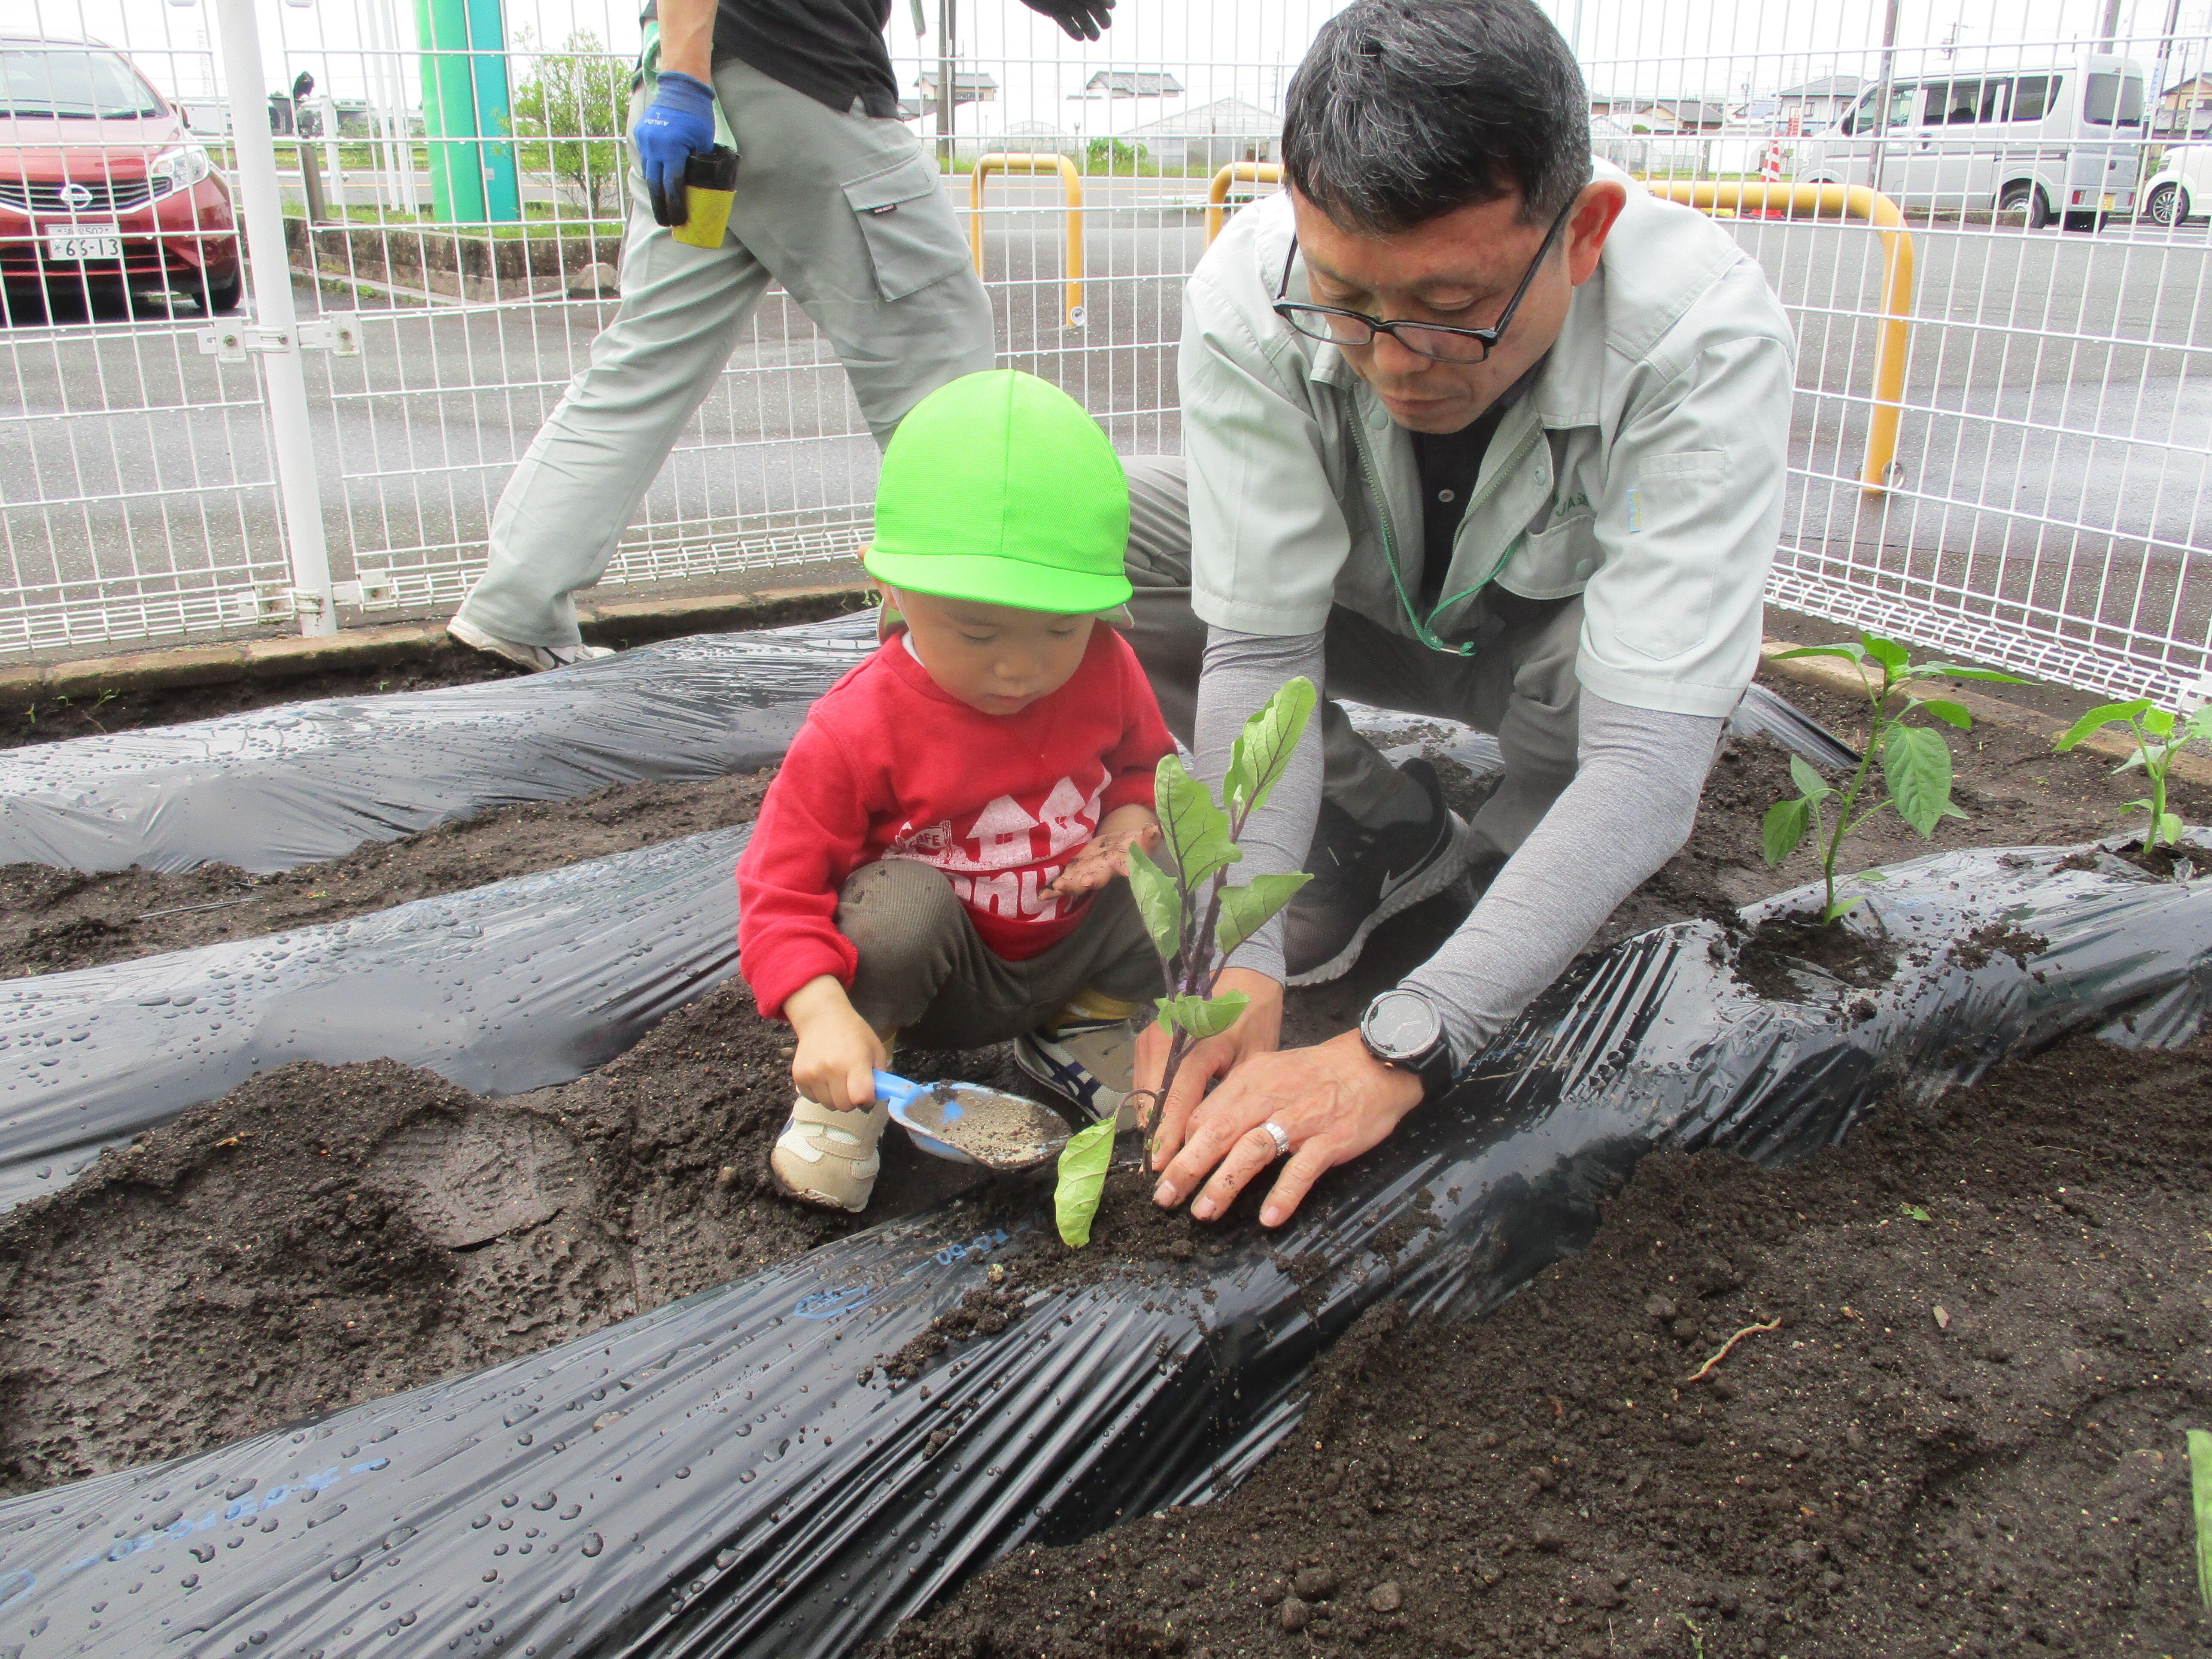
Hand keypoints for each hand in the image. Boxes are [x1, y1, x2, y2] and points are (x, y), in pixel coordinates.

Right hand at [632, 70, 715, 226]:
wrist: (680, 89)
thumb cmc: (697, 115)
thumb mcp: (704, 141)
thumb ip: (699, 163)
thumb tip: (699, 186)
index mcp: (672, 150)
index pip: (672, 186)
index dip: (675, 207)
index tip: (678, 221)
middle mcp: (654, 147)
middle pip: (655, 186)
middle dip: (660, 207)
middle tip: (666, 223)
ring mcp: (645, 141)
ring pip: (649, 173)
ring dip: (656, 190)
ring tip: (663, 206)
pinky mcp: (641, 135)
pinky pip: (646, 159)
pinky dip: (653, 172)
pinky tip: (659, 182)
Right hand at [784, 976, 888, 1110]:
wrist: (822, 1019)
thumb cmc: (854, 1034)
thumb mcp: (876, 1049)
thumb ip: (880, 1076)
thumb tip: (877, 1098)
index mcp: (854, 1061)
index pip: (860, 1097)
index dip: (867, 1101)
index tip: (868, 1096)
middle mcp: (831, 1069)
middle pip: (844, 1106)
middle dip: (852, 1100)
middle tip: (852, 1086)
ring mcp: (812, 1073)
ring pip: (828, 1105)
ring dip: (836, 1098)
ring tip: (838, 1080)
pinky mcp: (799, 1076)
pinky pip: (813, 1099)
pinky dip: (821, 1094)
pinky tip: (825, 1078)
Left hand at [1019, 0, 1114, 39]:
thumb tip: (1107, 0)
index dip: (1106, 0)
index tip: (1111, 5)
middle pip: (1094, 8)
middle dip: (1101, 17)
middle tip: (1106, 25)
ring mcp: (1066, 4)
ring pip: (1081, 18)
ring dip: (1090, 28)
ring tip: (1095, 37)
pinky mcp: (1054, 13)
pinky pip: (1066, 23)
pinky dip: (1072, 30)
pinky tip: (1080, 37)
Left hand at [1045, 808, 1160, 897]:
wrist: (1121, 848)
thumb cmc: (1135, 845)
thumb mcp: (1144, 839)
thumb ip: (1149, 836)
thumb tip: (1156, 829)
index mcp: (1124, 863)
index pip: (1129, 867)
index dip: (1128, 870)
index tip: (1128, 873)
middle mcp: (1106, 872)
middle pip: (1099, 878)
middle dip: (1091, 880)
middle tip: (1084, 882)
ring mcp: (1090, 873)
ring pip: (1079, 883)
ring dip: (1069, 886)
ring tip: (1057, 886)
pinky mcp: (1077, 871)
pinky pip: (1066, 882)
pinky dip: (1054, 889)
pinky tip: (1042, 895)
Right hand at [1133, 965, 1281, 1149]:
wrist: (1243, 975)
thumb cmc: (1254, 1017)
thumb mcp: (1253, 1058)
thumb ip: (1232, 1096)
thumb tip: (1216, 1141)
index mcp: (1198, 1043)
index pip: (1175, 1097)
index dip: (1168, 1134)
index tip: (1162, 1166)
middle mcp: (1167, 1039)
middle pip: (1151, 1097)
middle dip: (1155, 1136)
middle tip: (1159, 1172)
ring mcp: (1153, 1037)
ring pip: (1143, 1090)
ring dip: (1150, 1122)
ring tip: (1157, 1157)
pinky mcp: (1148, 1038)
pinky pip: (1143, 1079)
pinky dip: (1150, 1104)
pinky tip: (1160, 1127)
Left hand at [1151, 1029, 1423, 1228]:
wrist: (1375, 1063)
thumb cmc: (1317, 1074)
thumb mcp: (1271, 1073)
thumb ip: (1237, 1098)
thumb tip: (1201, 1130)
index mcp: (1251, 1079)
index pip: (1204, 1113)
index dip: (1179, 1145)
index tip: (1160, 1172)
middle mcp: (1270, 1096)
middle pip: (1219, 1132)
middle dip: (1187, 1167)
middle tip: (1165, 1197)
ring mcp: (1301, 1118)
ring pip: (1253, 1150)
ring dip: (1225, 1183)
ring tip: (1203, 1213)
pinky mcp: (1330, 1138)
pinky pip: (1302, 1169)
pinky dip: (1284, 1194)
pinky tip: (1269, 1218)